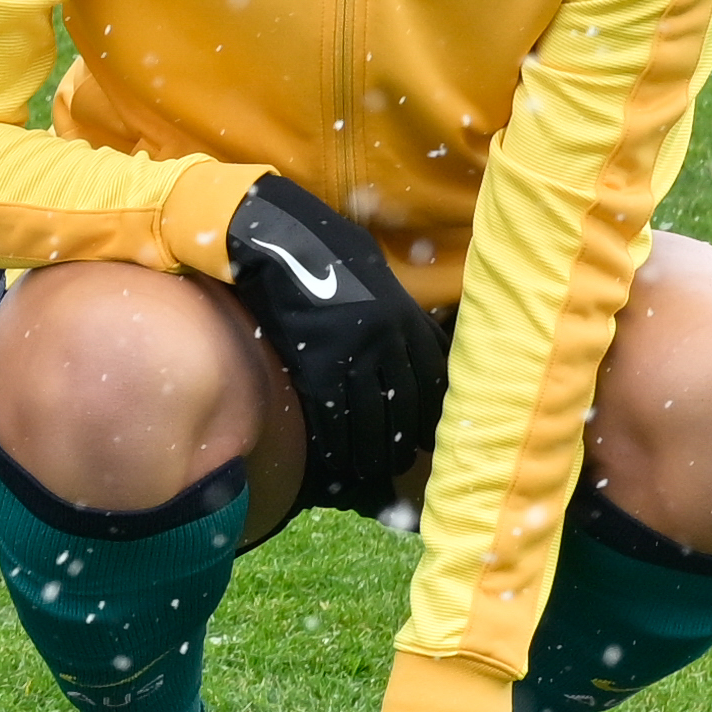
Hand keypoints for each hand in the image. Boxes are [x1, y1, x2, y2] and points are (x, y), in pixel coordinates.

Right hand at [211, 173, 444, 514]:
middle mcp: (387, 340)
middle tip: (399, 465)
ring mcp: (353, 354)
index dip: (432, 415)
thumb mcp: (376, 271)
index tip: (429, 437)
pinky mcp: (316, 364)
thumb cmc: (325, 248)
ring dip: (369, 452)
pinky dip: (335, 443)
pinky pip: (332, 416)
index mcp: (405, 317)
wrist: (279, 239)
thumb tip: (413, 336)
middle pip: (404, 406)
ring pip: (370, 419)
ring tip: (367, 472)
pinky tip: (335, 460)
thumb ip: (398, 309)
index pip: (432, 380)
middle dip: (402, 441)